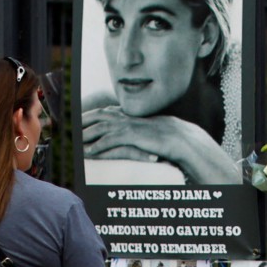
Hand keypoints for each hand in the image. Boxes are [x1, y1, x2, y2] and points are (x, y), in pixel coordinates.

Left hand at [84, 107, 240, 183]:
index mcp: (142, 119)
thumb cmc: (182, 148)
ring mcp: (137, 128)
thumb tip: (148, 148)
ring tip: (76, 141)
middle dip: (88, 119)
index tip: (86, 117)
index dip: (99, 115)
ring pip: (106, 127)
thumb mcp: (163, 141)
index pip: (115, 113)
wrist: (194, 146)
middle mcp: (138, 120)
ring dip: (89, 134)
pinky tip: (89, 152)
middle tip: (72, 123)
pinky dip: (100, 146)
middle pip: (106, 115)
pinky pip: (114, 140)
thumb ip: (151, 141)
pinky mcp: (139, 138)